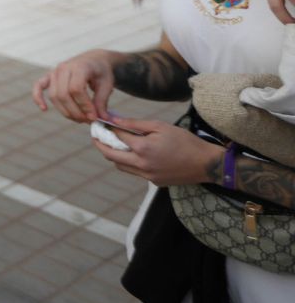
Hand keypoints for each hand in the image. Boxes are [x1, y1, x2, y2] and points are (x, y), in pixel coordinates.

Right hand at [33, 49, 116, 122]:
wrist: (94, 59)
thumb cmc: (101, 72)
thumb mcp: (107, 85)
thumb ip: (101, 102)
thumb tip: (100, 119)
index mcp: (79, 67)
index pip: (76, 89)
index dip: (84, 105)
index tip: (94, 116)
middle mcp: (63, 68)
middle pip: (63, 95)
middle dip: (75, 111)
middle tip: (87, 120)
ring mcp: (54, 72)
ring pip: (54, 96)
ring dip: (65, 111)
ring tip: (79, 119)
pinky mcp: (49, 76)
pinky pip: (38, 86)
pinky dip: (38, 97)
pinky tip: (44, 108)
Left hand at [95, 116, 224, 186]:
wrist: (205, 163)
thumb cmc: (184, 141)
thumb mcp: (160, 126)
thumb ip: (135, 124)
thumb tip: (114, 120)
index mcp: (142, 148)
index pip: (116, 136)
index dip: (106, 128)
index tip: (100, 122)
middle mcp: (141, 164)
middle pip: (110, 155)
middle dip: (100, 144)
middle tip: (96, 135)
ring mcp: (147, 176)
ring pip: (120, 166)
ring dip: (114, 155)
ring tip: (113, 144)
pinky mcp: (154, 182)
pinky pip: (134, 172)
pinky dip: (129, 163)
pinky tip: (134, 153)